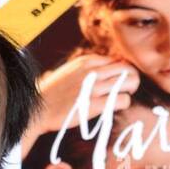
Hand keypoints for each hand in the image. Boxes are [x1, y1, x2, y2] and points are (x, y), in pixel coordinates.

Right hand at [20, 55, 140, 157]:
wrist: (37, 109)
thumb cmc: (53, 93)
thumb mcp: (69, 71)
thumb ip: (87, 69)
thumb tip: (106, 69)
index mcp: (86, 61)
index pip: (118, 59)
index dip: (123, 71)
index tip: (118, 81)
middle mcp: (92, 71)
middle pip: (128, 69)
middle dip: (132, 80)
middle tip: (126, 90)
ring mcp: (94, 88)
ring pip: (130, 81)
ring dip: (130, 91)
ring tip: (122, 97)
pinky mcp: (94, 104)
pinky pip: (123, 100)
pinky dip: (124, 103)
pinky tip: (115, 107)